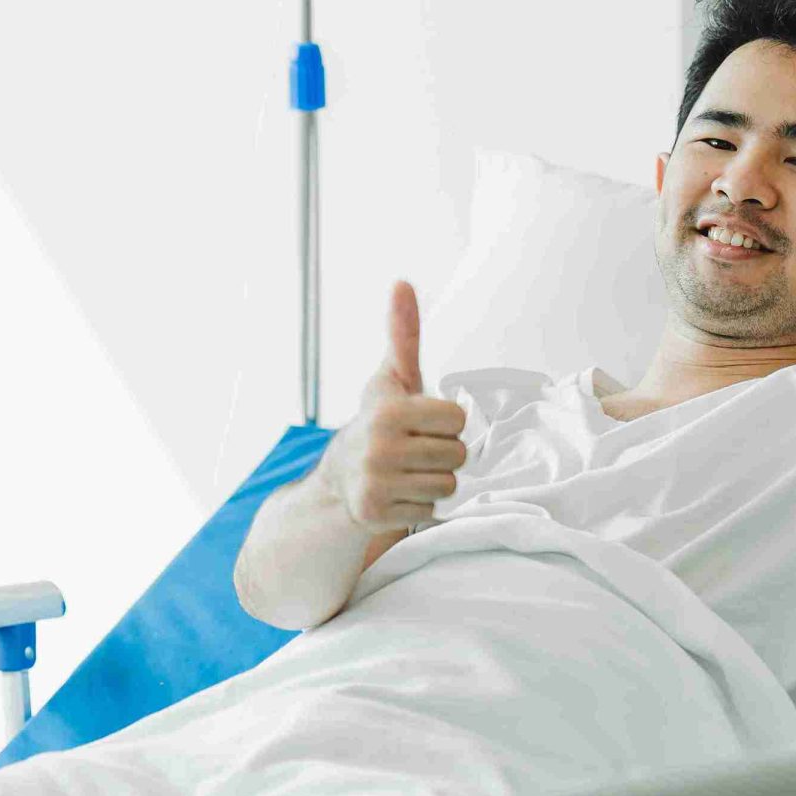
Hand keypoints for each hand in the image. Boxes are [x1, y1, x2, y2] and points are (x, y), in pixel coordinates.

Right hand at [316, 281, 469, 532]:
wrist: (338, 479)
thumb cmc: (377, 421)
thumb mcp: (391, 378)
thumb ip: (403, 333)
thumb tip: (403, 282)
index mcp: (388, 410)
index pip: (457, 419)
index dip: (446, 421)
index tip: (423, 423)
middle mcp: (379, 447)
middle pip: (457, 454)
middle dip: (443, 453)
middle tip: (417, 450)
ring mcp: (377, 482)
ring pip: (448, 485)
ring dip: (434, 480)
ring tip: (409, 472)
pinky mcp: (377, 513)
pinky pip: (431, 511)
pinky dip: (420, 505)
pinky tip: (400, 493)